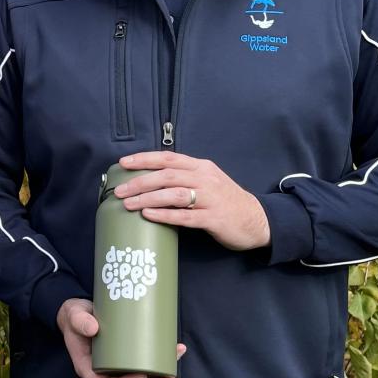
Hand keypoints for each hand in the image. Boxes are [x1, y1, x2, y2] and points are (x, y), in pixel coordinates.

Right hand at [57, 299, 183, 377]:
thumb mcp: (73, 316)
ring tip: (175, 373)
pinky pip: (142, 369)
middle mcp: (103, 373)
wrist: (79, 313)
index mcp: (88, 368)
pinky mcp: (125, 359)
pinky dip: (158, 366)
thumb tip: (94, 327)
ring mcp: (115, 368)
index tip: (141, 375)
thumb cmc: (74, 316)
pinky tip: (173, 354)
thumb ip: (80, 321)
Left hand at [115, 152, 270, 250]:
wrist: (257, 220)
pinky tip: (149, 215)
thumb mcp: (207, 181)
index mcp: (201, 167)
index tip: (124, 163)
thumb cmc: (225, 201)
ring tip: (128, 204)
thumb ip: (184, 177)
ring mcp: (210, 198)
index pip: (168, 158)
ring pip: (174, 194)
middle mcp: (205, 179)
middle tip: (119, 191)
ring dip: (148, 198)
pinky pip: (185, 216)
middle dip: (140, 182)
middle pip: (167, 175)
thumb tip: (150, 180)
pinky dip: (165, 215)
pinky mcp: (214, 218)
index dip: (144, 159)